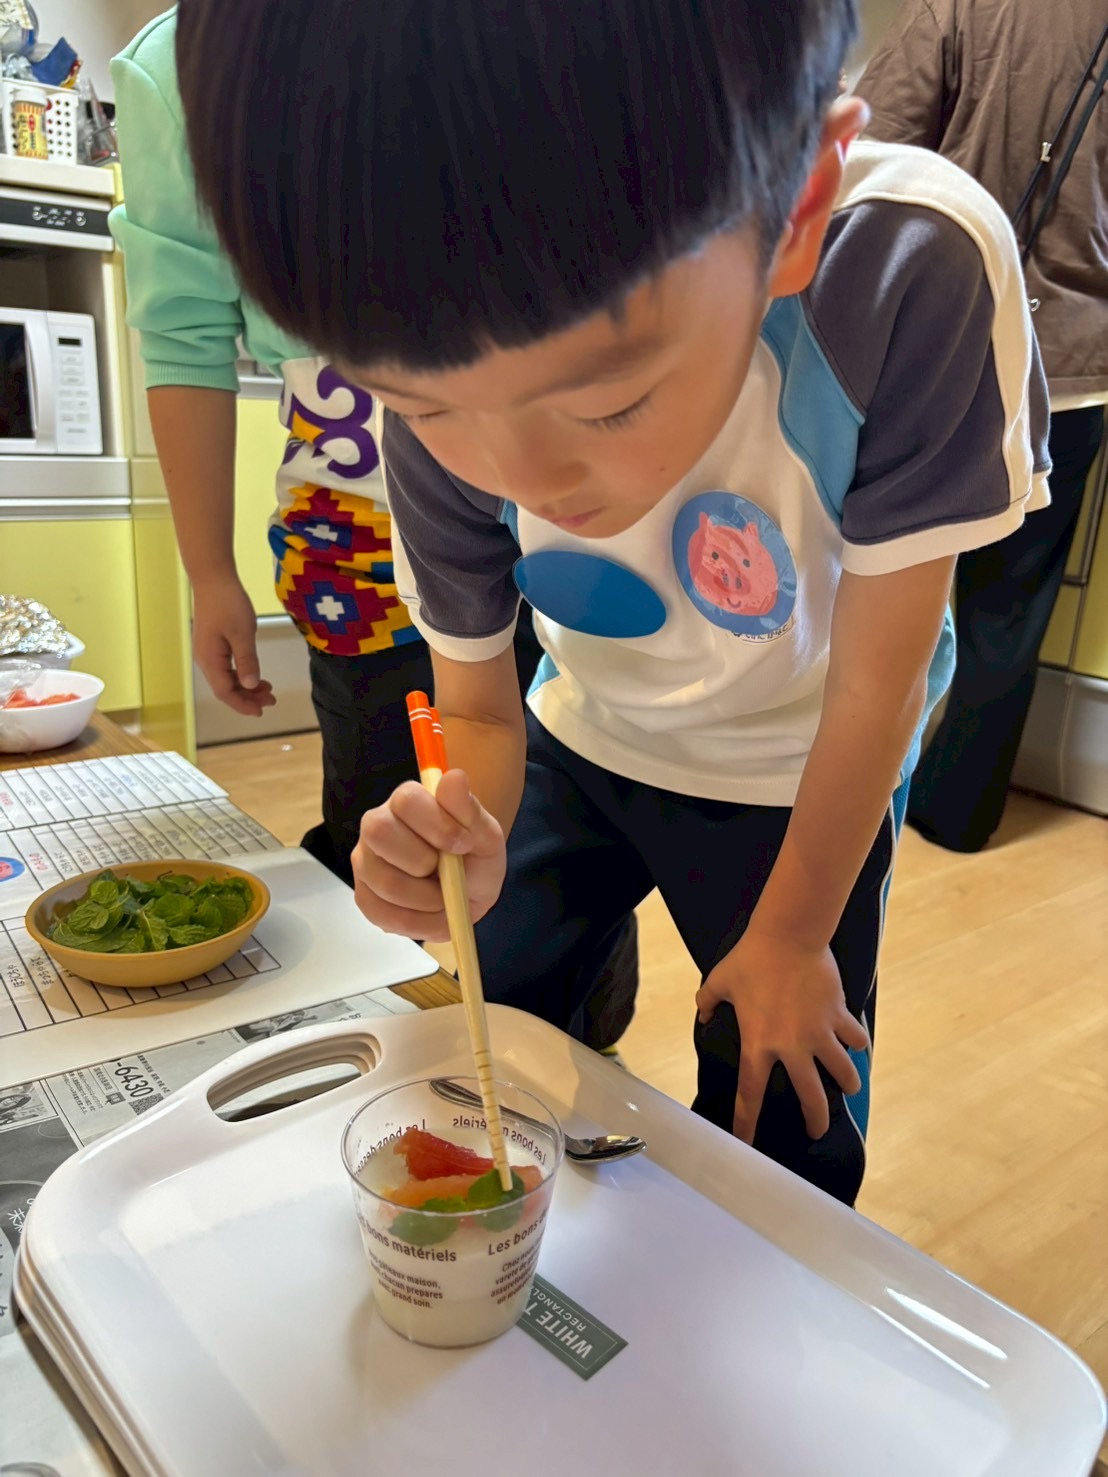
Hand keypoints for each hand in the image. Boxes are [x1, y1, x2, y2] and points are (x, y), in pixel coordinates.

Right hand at [192, 576, 275, 716]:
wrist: (213, 577)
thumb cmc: (228, 603)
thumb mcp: (243, 634)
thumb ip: (247, 661)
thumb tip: (250, 686)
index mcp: (210, 660)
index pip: (225, 692)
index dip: (242, 704)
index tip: (261, 711)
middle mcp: (205, 659)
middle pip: (225, 687)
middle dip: (248, 697)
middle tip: (271, 699)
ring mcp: (208, 651)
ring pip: (226, 677)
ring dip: (246, 686)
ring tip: (267, 688)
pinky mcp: (212, 643)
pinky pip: (226, 666)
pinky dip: (241, 673)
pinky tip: (255, 673)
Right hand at [352, 770, 505, 940]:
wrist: (467, 891)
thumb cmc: (473, 856)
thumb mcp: (485, 835)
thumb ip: (469, 809)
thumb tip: (454, 777)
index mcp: (407, 802)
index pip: (406, 800)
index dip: (436, 824)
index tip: (464, 843)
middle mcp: (377, 826)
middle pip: (380, 833)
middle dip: (424, 861)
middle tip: (450, 874)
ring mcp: (366, 862)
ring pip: (384, 880)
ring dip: (426, 898)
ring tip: (446, 898)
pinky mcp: (365, 897)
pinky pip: (383, 914)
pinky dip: (418, 922)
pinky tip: (433, 914)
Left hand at [696, 926, 867, 1142]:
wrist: (789, 935)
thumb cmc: (751, 958)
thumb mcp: (719, 981)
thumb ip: (708, 1003)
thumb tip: (702, 1014)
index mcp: (759, 1044)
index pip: (751, 1095)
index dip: (748, 1123)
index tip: (748, 1144)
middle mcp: (793, 1046)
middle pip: (811, 1098)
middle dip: (817, 1120)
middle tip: (816, 1130)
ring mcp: (820, 1032)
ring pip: (843, 1072)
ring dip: (847, 1083)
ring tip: (848, 1088)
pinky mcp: (839, 1015)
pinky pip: (855, 1038)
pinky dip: (858, 1045)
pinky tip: (857, 1047)